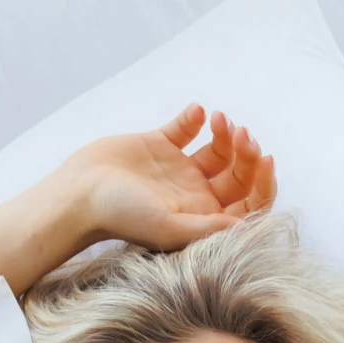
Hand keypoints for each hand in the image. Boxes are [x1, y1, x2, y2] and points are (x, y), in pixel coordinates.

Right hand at [63, 105, 276, 253]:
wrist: (80, 194)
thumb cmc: (122, 217)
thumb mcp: (169, 227)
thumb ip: (208, 228)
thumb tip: (247, 226)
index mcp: (203, 219)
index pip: (248, 204)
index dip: (263, 183)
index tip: (264, 158)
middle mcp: (195, 197)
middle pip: (238, 174)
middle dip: (246, 153)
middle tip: (241, 133)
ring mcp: (178, 171)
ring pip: (218, 149)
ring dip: (225, 132)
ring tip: (218, 120)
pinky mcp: (159, 146)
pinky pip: (186, 127)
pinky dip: (195, 117)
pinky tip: (196, 113)